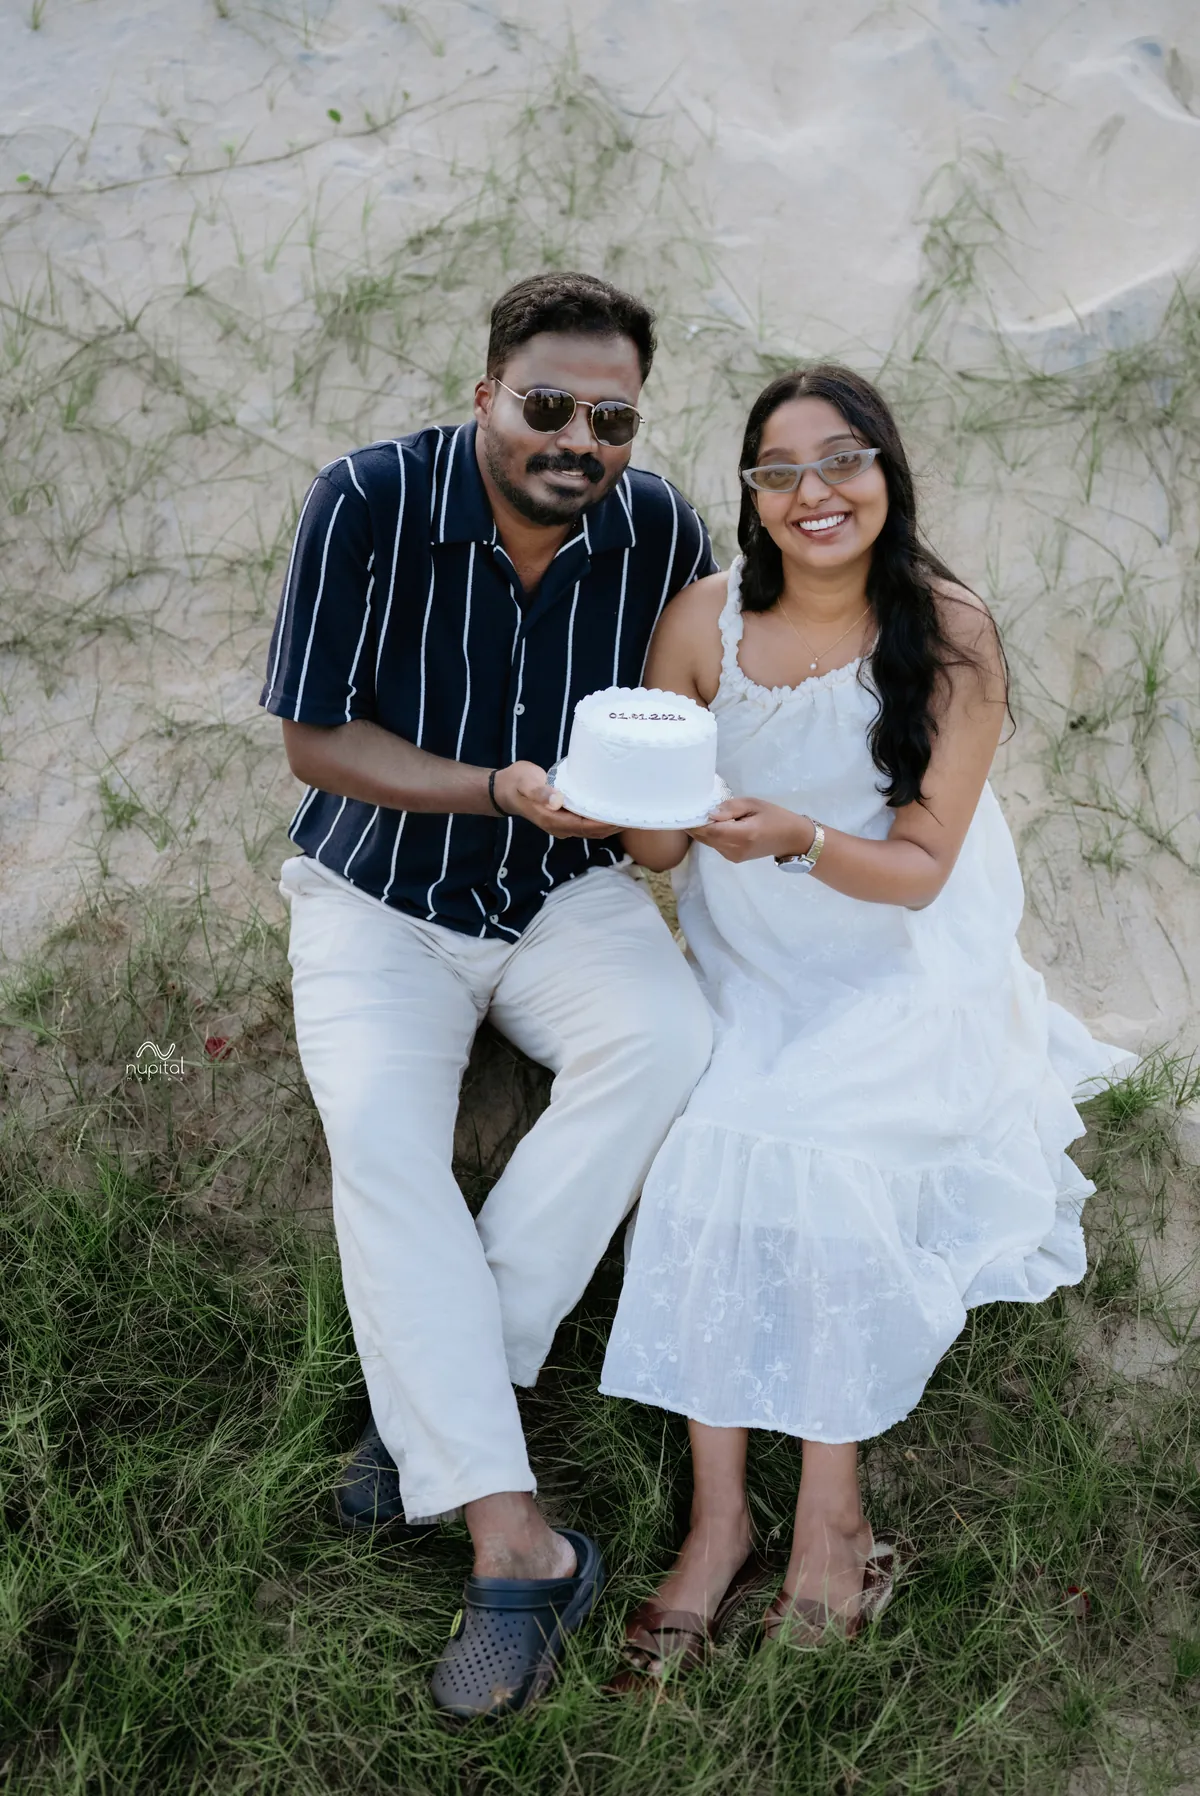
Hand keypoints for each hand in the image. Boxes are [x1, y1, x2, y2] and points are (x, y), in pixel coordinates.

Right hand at [492, 761, 621, 838]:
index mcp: (554, 820)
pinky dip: (601, 818)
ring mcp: (563, 823)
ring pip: (592, 829)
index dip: (606, 824)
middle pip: (593, 831)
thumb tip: (556, 801)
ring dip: (610, 824)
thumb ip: (540, 792)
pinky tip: (612, 809)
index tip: (624, 818)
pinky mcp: (564, 816)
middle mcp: (561, 826)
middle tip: (635, 814)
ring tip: (628, 813)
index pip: (587, 827)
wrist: (506, 789)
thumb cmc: (518, 783)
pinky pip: (587, 822)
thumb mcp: (526, 784)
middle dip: (613, 826)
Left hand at [688, 796, 813, 863]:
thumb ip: (731, 808)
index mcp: (743, 835)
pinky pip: (716, 845)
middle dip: (695, 825)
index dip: (695, 823)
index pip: (711, 831)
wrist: (792, 839)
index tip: (684, 810)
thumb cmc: (775, 817)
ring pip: (709, 842)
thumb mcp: (755, 804)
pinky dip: (712, 835)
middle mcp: (735, 849)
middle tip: (688, 809)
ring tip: (702, 814)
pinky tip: (715, 824)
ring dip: (703, 830)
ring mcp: (733, 857)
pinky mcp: (733, 858)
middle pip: (706, 838)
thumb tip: (710, 813)